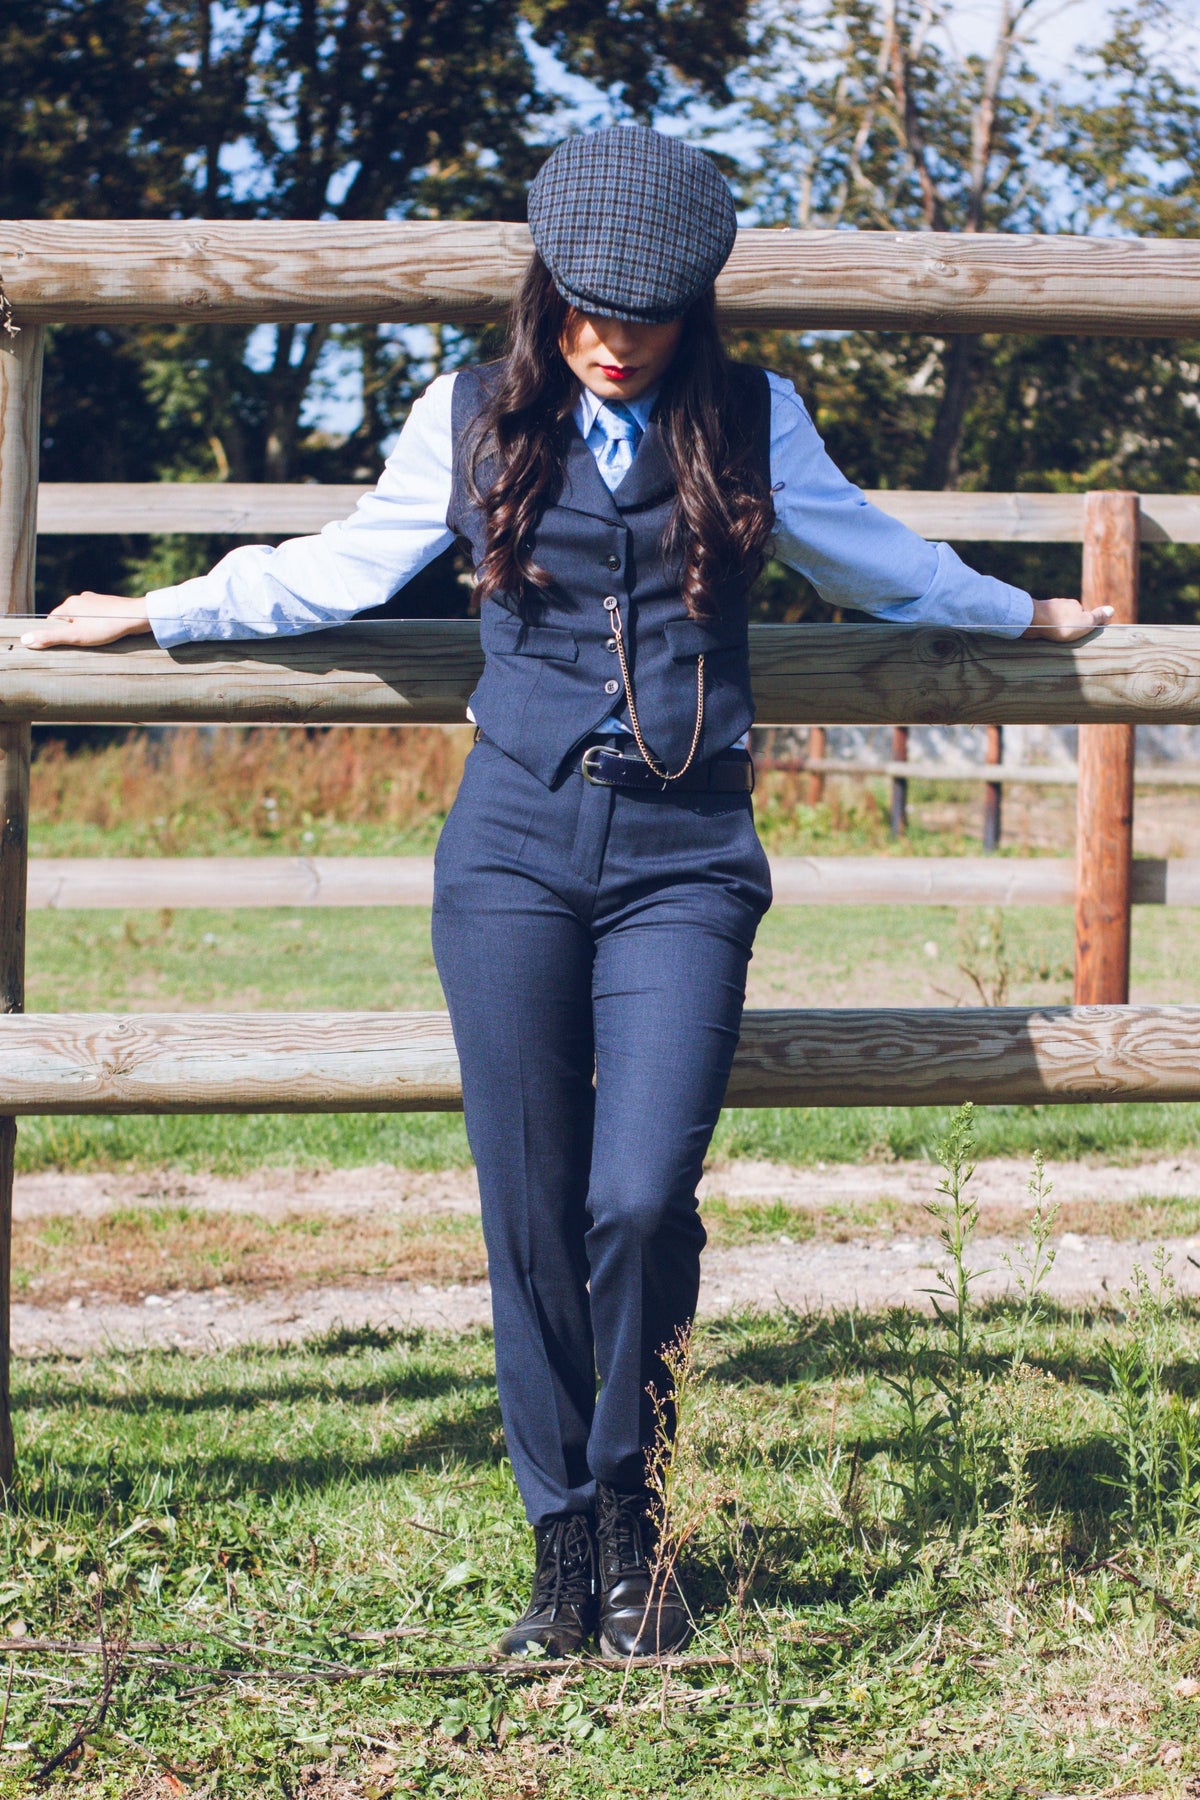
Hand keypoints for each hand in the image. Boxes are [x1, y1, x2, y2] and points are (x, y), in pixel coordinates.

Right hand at [21, 592, 151, 648]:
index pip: (53, 621)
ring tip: (96, 640)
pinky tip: (106, 634)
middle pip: (68, 619)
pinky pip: (97, 617)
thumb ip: (51, 638)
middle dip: (72, 632)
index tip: (66, 646)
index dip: (57, 635)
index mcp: (69, 604)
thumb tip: (25, 640)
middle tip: (82, 645)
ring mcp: (96, 600)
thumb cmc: (106, 627)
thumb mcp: (75, 636)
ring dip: (86, 630)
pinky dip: (98, 626)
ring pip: (83, 618)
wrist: (138, 616)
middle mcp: (81, 598)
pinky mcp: (109, 604)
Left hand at [1021, 597, 1113, 641]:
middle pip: (1068, 616)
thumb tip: (1112, 609)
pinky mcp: (1036, 615)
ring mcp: (1048, 608)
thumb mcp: (1086, 622)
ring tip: (1056, 639)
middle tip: (1067, 638)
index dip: (1083, 625)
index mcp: (1075, 604)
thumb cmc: (1062, 623)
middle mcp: (1062, 604)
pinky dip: (1046, 628)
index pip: (1083, 615)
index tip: (1080, 634)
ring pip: (1055, 620)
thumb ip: (1097, 617)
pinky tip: (1045, 636)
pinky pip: (1044, 623)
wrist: (1035, 620)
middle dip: (1068, 626)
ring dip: (1056, 627)